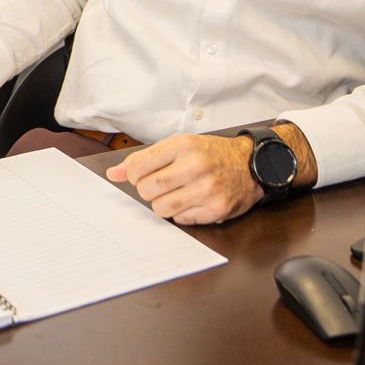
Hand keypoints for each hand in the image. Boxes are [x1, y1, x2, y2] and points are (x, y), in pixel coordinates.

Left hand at [106, 134, 261, 224]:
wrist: (251, 164)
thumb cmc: (212, 154)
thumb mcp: (180, 146)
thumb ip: (145, 159)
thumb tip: (113, 173)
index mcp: (183, 145)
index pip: (138, 166)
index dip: (132, 174)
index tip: (138, 175)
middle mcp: (195, 166)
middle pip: (146, 189)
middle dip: (148, 190)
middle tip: (160, 184)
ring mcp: (206, 189)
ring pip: (160, 208)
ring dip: (163, 204)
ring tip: (176, 193)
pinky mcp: (215, 209)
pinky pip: (180, 219)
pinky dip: (181, 213)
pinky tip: (192, 201)